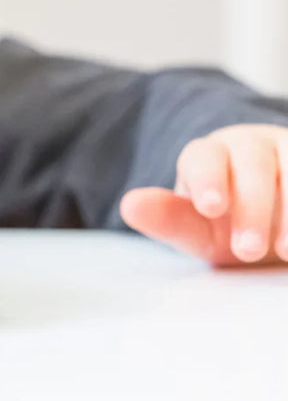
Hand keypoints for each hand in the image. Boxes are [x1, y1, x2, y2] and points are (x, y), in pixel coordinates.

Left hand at [120, 124, 287, 265]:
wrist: (277, 231)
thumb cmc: (229, 226)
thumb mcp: (200, 231)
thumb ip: (169, 219)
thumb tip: (128, 205)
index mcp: (210, 156)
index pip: (203, 156)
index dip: (207, 178)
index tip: (210, 207)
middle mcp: (251, 147)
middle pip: (252, 164)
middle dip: (251, 207)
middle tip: (247, 250)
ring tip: (286, 253)